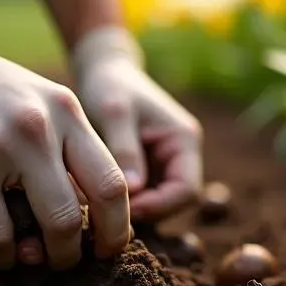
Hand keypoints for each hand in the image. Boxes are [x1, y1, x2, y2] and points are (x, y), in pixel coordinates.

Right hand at [0, 0, 129, 268]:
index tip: (111, 245)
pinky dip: (4, 256)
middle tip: (74, 261)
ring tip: (35, 259)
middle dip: (91, 244)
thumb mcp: (32, 102)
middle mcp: (45, 125)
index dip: (119, 221)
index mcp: (67, 110)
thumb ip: (60, 146)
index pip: (114, 176)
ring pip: (56, 224)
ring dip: (51, 256)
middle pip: (99, 201)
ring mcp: (6, 146)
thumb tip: (82, 216)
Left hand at [72, 27, 202, 221]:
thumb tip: (133, 191)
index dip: (160, 206)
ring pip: (159, 203)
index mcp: (185, 140)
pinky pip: (144, 196)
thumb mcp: (114, 113)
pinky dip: (126, 203)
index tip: (124, 210)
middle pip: (176, 202)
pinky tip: (98, 200)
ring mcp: (166, 163)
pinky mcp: (148, 168)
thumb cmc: (110, 86)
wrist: (104, 71)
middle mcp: (181, 155)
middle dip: (146, 211)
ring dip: (135, 210)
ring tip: (101, 207)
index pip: (187, 190)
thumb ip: (125, 149)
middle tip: (107, 214)